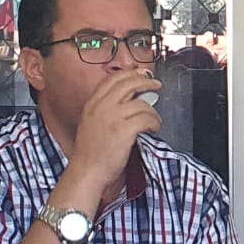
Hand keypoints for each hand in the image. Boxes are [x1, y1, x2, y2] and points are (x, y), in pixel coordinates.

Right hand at [69, 70, 161, 188]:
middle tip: (156, 86)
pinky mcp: (124, 130)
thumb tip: (129, 99)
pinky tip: (154, 129)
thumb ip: (106, 109)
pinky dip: (154, 123)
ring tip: (155, 120)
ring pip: (141, 103)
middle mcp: (101, 107)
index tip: (141, 73)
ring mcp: (112, 118)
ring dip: (153, 111)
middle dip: (146, 82)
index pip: (112, 79)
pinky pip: (147, 119)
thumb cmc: (92, 151)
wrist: (87, 170)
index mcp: (92, 103)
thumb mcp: (92, 122)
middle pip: (128, 84)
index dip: (130, 74)